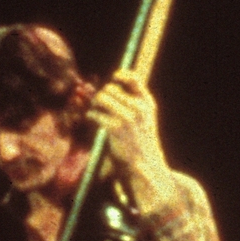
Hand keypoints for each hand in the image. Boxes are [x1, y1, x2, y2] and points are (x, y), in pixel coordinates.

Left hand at [89, 71, 180, 218]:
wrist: (144, 165)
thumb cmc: (140, 141)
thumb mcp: (143, 118)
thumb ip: (133, 100)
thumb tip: (113, 83)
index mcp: (147, 103)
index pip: (133, 79)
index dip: (121, 76)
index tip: (114, 78)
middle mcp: (138, 108)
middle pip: (111, 89)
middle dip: (103, 96)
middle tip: (101, 105)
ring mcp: (126, 117)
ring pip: (101, 98)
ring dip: (95, 104)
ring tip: (97, 112)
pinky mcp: (114, 128)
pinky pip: (95, 113)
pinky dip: (92, 116)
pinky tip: (94, 122)